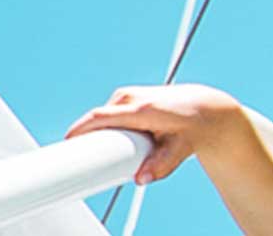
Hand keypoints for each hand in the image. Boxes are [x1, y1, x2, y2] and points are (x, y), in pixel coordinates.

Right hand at [65, 85, 244, 184]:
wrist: (206, 109)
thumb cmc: (193, 129)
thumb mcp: (179, 149)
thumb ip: (161, 166)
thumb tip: (141, 179)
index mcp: (141, 109)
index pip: (99, 118)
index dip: (78, 130)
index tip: (65, 146)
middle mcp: (132, 98)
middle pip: (96, 119)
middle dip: (85, 137)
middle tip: (78, 159)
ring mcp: (129, 94)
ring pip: (102, 116)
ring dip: (97, 132)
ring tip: (97, 152)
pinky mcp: (128, 95)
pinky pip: (107, 112)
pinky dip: (103, 125)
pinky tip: (104, 138)